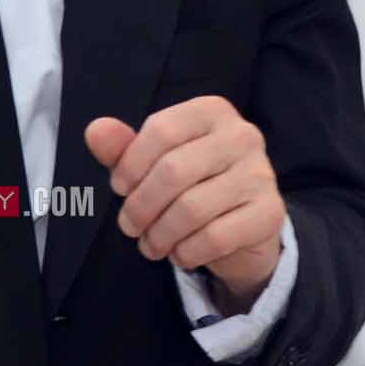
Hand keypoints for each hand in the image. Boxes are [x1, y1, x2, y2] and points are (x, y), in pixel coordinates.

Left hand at [85, 99, 283, 309]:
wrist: (245, 227)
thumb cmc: (194, 186)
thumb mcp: (156, 163)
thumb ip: (125, 148)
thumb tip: (95, 130)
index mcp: (212, 111)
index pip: (160, 129)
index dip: (129, 164)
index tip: (120, 188)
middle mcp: (242, 135)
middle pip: (173, 171)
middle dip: (140, 207)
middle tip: (130, 226)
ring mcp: (261, 173)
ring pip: (191, 208)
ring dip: (160, 235)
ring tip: (151, 244)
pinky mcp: (269, 212)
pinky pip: (215, 237)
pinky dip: (187, 252)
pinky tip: (180, 254)